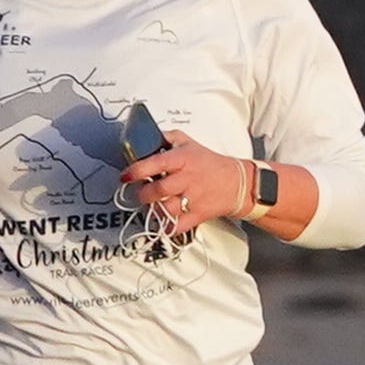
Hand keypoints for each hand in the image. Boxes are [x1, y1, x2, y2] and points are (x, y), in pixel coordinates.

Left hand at [117, 141, 250, 236]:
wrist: (238, 182)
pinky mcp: (198, 215)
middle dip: (143, 194)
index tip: (125, 176)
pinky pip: (177, 226)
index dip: (136, 171)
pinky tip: (164, 220)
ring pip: (166, 210)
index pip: (155, 163)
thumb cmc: (210, 163)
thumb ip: (166, 138)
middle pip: (158, 190)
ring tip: (153, 204)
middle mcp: (188, 179)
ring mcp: (194, 199)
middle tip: (141, 192)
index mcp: (184, 159)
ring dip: (154, 210)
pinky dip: (166, 227)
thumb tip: (144, 137)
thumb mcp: (188, 142)